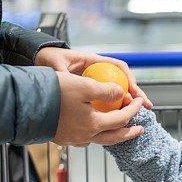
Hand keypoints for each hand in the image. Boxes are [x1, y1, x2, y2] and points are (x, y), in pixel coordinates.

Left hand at [35, 47, 152, 108]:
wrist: (35, 62)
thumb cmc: (45, 61)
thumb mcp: (59, 68)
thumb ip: (73, 78)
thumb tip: (90, 89)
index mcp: (92, 60)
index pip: (118, 67)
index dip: (129, 80)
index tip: (135, 93)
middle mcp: (96, 70)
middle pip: (121, 81)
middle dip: (135, 94)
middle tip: (147, 106)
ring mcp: (93, 81)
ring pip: (115, 93)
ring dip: (127, 103)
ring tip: (137, 115)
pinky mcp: (88, 92)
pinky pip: (104, 101)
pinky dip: (113, 109)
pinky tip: (117, 120)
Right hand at [52, 71, 144, 146]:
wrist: (24, 104)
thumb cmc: (54, 93)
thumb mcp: (84, 86)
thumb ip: (106, 90)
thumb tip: (121, 93)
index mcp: (94, 124)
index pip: (121, 119)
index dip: (133, 109)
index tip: (141, 101)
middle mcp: (85, 136)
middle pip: (114, 137)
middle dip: (128, 132)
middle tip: (140, 129)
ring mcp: (72, 139)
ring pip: (98, 140)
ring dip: (111, 135)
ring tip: (118, 129)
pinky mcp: (60, 138)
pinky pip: (83, 138)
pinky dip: (93, 134)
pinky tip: (92, 128)